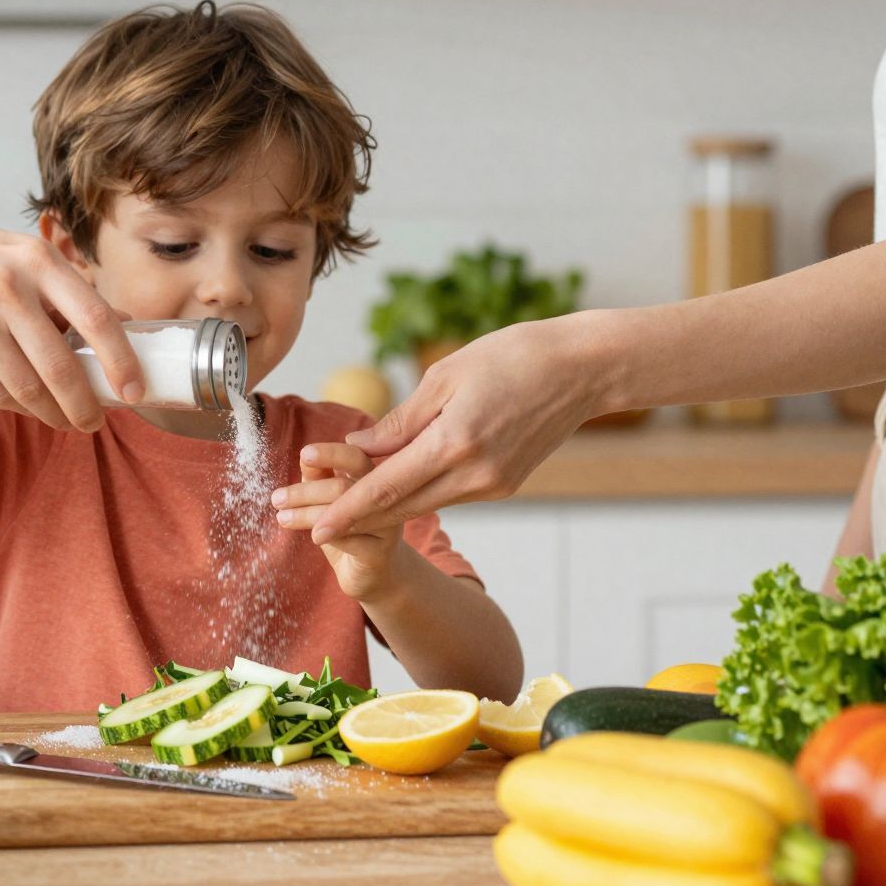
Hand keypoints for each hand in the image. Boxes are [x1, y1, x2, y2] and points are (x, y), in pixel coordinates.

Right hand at [0, 212, 141, 431]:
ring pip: (29, 389)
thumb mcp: (19, 251)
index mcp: (37, 259)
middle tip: (95, 421)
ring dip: (54, 414)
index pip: (97, 318)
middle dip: (86, 406)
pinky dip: (18, 406)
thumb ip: (65, 286)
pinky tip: (29, 407)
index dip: (121, 362)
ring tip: (66, 421)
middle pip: (62, 368)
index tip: (134, 390)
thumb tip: (124, 323)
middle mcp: (8, 289)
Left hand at [272, 443, 405, 601]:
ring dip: (308, 514)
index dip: (331, 453)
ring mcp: (389, 525)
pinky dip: (327, 535)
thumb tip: (305, 457)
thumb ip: (320, 477)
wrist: (371, 574)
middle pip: (346, 486)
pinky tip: (312, 537)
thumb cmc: (348, 531)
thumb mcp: (330, 502)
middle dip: (306, 491)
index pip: (356, 457)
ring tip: (282, 518)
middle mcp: (389, 498)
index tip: (304, 454)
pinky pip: (350, 541)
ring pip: (346, 514)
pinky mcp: (382, 553)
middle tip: (277, 498)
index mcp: (376, 478)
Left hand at [312, 315, 605, 540]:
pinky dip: (413, 493)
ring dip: (377, 509)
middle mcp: (474, 475)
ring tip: (331, 508)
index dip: (344, 510)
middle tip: (302, 523)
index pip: (386, 488)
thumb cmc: (515, 356)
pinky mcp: (504, 484)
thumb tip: (358, 446)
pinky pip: (447, 494)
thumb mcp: (447, 375)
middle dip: (348, 518)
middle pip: (398, 508)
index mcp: (455, 443)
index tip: (311, 529)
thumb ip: (402, 420)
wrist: (583, 370)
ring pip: (421, 504)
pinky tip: (384, 489)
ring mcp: (492, 484)